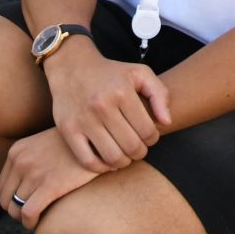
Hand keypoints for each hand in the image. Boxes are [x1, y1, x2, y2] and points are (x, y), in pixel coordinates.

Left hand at [0, 129, 100, 230]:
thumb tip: (23, 187)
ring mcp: (34, 173)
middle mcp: (21, 161)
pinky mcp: (50, 185)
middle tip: (33, 214)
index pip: (1, 188)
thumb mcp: (42, 144)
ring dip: (25, 219)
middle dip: (17, 212)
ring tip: (38, 218)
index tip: (26, 205)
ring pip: (15, 209)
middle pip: (6, 201)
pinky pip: (28, 213)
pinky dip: (30, 223)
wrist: (96, 140)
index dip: (12, 201)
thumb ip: (29, 160)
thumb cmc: (72, 146)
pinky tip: (38, 223)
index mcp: (16, 151)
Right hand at [45, 46, 172, 171]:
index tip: (148, 135)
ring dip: (124, 162)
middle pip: (132, 147)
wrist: (72, 66)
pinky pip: (88, 161)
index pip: (148, 131)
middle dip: (140, 152)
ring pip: (112, 157)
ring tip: (125, 154)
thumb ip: (160, 94)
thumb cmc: (111, 73)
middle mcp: (102, 106)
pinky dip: (102, 168)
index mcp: (122, 92)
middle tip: (138, 147)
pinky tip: (108, 161)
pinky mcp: (68, 130)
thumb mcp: (139, 73)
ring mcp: (83, 120)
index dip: (153, 138)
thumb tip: (166, 122)